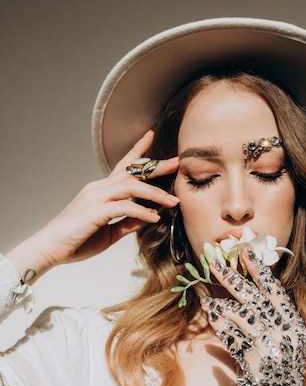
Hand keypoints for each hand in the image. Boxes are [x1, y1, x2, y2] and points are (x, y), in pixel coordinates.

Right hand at [6, 130, 179, 278]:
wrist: (49, 249)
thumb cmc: (76, 241)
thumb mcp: (109, 232)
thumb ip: (128, 223)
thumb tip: (148, 217)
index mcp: (100, 191)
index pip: (122, 166)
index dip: (138, 151)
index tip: (151, 136)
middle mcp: (98, 189)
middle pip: (131, 171)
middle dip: (156, 166)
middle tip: (177, 162)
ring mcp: (95, 198)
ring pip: (130, 186)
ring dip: (154, 192)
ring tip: (173, 201)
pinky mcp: (94, 211)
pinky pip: (124, 207)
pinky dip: (142, 211)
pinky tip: (154, 218)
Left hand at [200, 250, 305, 385]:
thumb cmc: (283, 379)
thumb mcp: (287, 348)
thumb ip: (274, 325)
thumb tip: (249, 302)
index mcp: (296, 328)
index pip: (277, 293)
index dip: (261, 272)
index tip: (247, 253)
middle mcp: (285, 335)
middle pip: (256, 299)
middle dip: (235, 279)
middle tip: (216, 263)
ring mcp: (270, 348)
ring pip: (242, 316)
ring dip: (221, 302)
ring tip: (205, 292)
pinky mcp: (254, 363)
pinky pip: (232, 338)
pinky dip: (220, 325)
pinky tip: (209, 314)